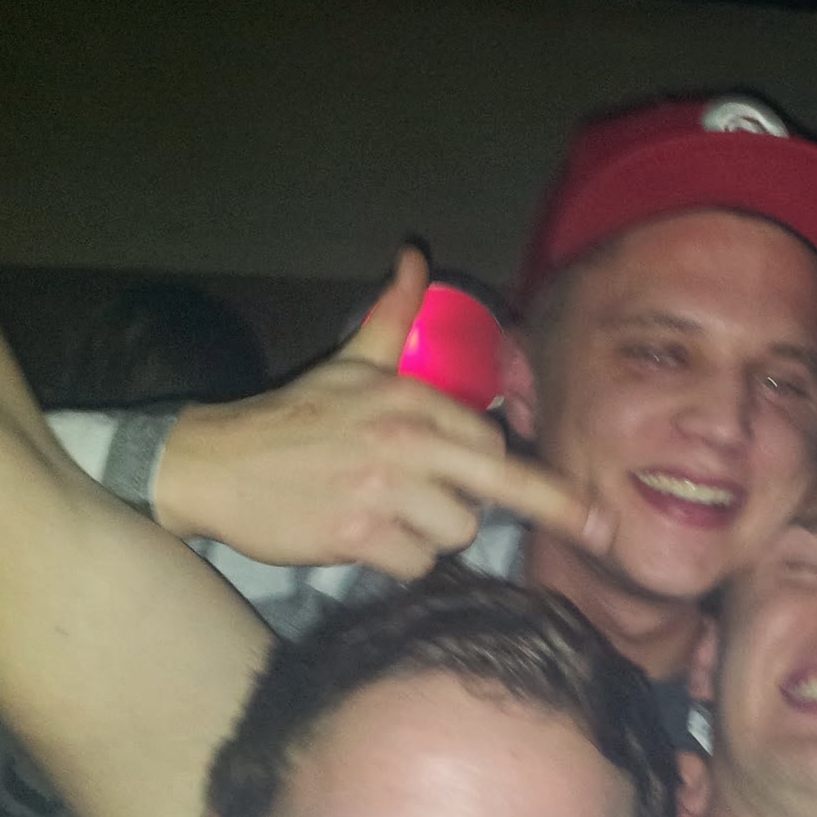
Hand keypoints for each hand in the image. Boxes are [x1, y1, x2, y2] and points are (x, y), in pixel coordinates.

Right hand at [154, 248, 609, 579]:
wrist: (214, 464)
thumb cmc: (290, 420)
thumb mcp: (349, 363)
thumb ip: (393, 316)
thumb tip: (415, 253)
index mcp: (410, 399)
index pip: (492, 440)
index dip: (505, 467)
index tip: (537, 487)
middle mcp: (404, 440)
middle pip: (503, 482)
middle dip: (559, 507)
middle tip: (602, 528)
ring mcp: (382, 489)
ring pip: (457, 532)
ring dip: (433, 536)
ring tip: (391, 517)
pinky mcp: (358, 535)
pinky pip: (416, 563)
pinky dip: (399, 561)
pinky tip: (367, 541)